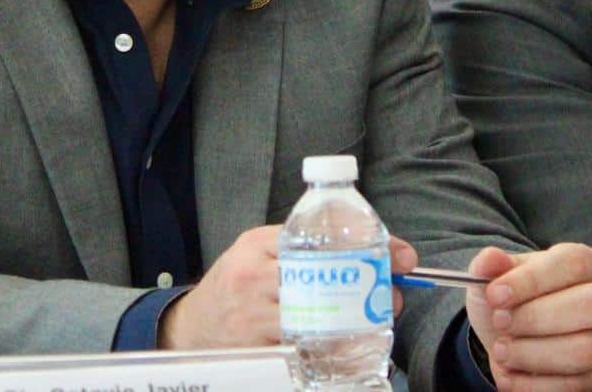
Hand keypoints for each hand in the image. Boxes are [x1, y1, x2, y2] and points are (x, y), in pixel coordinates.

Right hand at [158, 227, 419, 349]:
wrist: (190, 330)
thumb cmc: (234, 290)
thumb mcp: (257, 255)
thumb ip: (300, 248)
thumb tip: (370, 253)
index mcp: (256, 244)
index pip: (317, 236)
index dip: (366, 247)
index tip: (401, 256)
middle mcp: (253, 276)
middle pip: (323, 278)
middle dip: (367, 289)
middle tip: (392, 297)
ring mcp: (253, 315)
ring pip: (318, 319)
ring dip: (357, 325)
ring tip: (377, 325)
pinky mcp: (257, 349)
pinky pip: (306, 353)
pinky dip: (335, 354)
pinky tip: (351, 352)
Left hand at [466, 243, 591, 390]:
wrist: (511, 333)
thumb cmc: (511, 299)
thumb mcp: (495, 276)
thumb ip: (490, 265)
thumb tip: (491, 257)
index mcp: (586, 262)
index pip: (570, 264)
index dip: (532, 280)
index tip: (495, 295)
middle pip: (590, 307)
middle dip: (536, 318)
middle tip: (500, 323)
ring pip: (586, 350)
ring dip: (535, 354)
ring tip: (501, 350)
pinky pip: (578, 384)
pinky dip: (536, 384)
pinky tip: (508, 375)